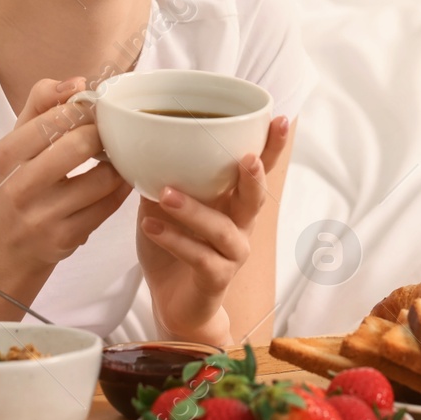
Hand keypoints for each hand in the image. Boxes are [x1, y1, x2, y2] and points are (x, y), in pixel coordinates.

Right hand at [0, 76, 133, 268]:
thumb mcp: (14, 146)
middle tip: (109, 131)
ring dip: (117, 163)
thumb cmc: (15, 186)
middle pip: (77, 145)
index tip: (92, 107)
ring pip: (101, 179)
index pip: (49, 119)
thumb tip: (78, 81)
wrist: (2, 250)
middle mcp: (20, 186)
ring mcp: (43, 216)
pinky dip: (120, 189)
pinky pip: (108, 206)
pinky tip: (118, 180)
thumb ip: (41, 105)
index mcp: (5, 156)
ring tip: (116, 155)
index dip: (80, 108)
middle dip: (102, 133)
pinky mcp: (66, 238)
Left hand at [136, 115, 289, 344]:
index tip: (280, 118)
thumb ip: (162, 177)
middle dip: (255, 176)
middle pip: (255, 197)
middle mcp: (240, 225)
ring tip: (166, 194)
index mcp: (232, 202)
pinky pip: (199, 257)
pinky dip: (174, 240)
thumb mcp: (163, 205)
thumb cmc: (173, 246)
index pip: (257, 169)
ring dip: (194, 209)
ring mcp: (231, 254)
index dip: (271, 146)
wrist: (172, 301)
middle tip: (246, 158)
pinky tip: (150, 226)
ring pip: (222, 228)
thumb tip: (140, 140)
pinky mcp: (216, 278)